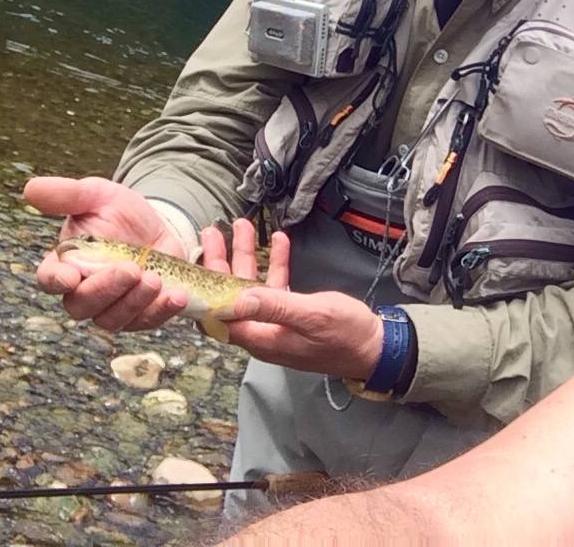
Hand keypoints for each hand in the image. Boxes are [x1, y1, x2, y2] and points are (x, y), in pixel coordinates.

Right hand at [26, 176, 189, 330]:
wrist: (155, 225)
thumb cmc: (118, 211)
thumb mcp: (97, 195)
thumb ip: (67, 194)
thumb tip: (31, 188)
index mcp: (65, 264)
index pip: (49, 279)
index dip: (57, 280)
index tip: (71, 276)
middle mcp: (82, 291)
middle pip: (82, 305)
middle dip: (106, 289)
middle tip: (132, 269)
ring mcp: (111, 307)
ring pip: (113, 319)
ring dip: (135, 302)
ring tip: (155, 279)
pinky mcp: (140, 313)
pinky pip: (147, 322)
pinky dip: (162, 311)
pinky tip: (177, 296)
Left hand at [204, 223, 382, 378]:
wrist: (376, 346)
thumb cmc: (347, 334)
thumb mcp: (312, 316)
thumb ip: (275, 306)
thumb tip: (236, 299)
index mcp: (261, 337)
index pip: (218, 315)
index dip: (204, 289)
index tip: (197, 260)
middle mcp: (263, 331)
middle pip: (231, 295)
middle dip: (221, 262)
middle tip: (214, 232)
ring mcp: (277, 322)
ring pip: (252, 287)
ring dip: (247, 257)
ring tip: (243, 227)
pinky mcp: (293, 314)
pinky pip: (276, 287)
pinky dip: (275, 264)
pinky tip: (279, 242)